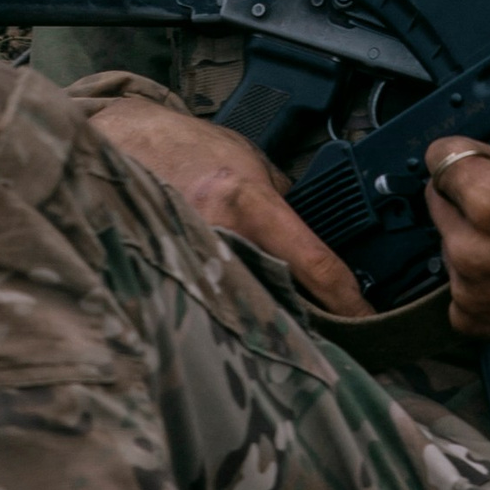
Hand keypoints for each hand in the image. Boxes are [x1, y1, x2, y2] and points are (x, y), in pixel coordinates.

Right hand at [82, 90, 369, 318]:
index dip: (343, 297)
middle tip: (333, 342)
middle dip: (303, 322)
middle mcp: (216, 232)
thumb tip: (315, 233)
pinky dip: (228, 316)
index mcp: (245, 200)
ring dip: (265, 324)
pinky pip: (208, 304)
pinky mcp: (166, 273)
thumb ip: (282, 198)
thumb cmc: (189, 148)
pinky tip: (239, 330)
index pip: (309, 260)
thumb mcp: (250, 161)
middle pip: (276, 297)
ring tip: (287, 345)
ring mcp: (187, 256)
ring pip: (242, 307)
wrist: (123, 144)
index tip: (366, 322)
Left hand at [425, 15, 489, 353]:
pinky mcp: (475, 323)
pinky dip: (481, 280)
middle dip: (476, 196)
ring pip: (449, 242)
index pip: (443, 159)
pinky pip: (457, 288)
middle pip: (442, 199)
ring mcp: (471, 292)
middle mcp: (471, 252)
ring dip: (477, 237)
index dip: (481, 160)